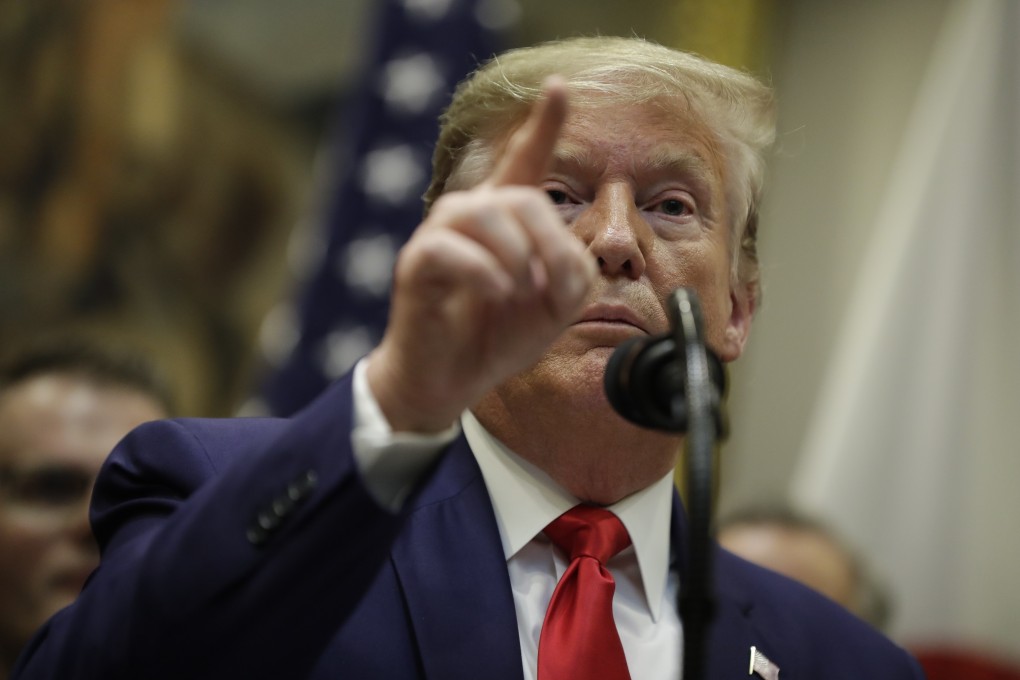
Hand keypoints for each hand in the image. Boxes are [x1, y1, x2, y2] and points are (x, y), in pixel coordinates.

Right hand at [366, 78, 596, 431]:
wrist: (447, 380)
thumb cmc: (495, 337)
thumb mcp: (553, 309)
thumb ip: (573, 277)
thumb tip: (565, 260)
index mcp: (506, 220)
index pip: (525, 160)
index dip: (544, 123)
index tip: (560, 86)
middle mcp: (471, 215)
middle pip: (523, 198)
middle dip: (552, 245)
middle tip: (555, 290)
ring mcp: (440, 235)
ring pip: (487, 213)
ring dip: (518, 258)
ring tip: (519, 294)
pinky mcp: (417, 263)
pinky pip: (452, 249)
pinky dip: (484, 273)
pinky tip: (495, 295)